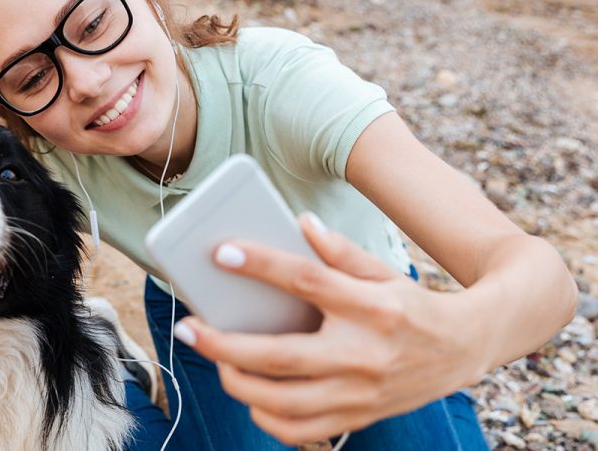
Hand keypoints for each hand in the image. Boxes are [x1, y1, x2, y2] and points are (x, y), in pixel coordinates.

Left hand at [173, 213, 482, 444]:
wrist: (464, 347)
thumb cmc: (412, 304)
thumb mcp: (384, 270)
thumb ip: (340, 250)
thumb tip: (299, 223)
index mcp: (371, 306)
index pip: (308, 281)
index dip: (262, 265)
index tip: (221, 253)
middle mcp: (365, 354)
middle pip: (282, 356)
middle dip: (225, 344)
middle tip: (189, 327)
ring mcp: (361, 394)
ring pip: (284, 402)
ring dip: (238, 384)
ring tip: (215, 361)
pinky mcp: (359, 418)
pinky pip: (301, 430)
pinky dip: (266, 417)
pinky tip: (250, 394)